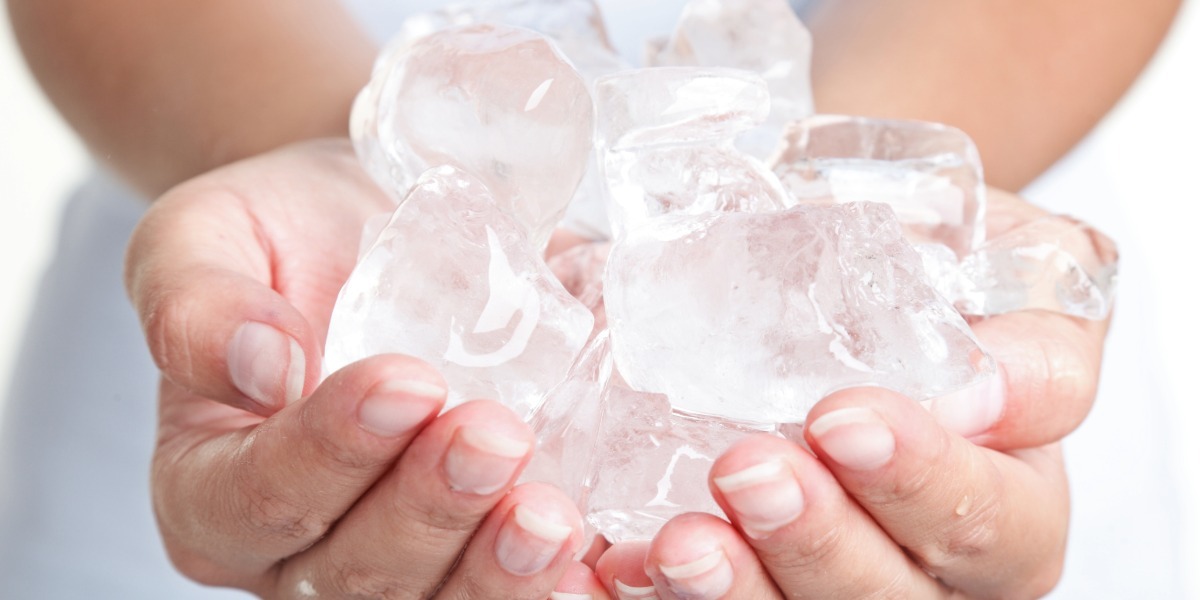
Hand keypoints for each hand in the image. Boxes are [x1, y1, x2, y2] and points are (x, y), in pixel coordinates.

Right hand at [125, 139, 603, 597]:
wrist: (378, 229)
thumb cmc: (285, 235)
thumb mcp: (206, 236)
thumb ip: (197, 304)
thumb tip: (258, 370)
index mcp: (212, 488)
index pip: (258, 497)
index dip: (329, 453)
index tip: (406, 379)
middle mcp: (301, 549)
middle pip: (355, 573)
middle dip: (430, 511)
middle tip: (494, 436)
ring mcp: (399, 561)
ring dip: (498, 570)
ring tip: (552, 511)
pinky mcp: (482, 549)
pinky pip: (514, 588)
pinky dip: (558, 581)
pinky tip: (598, 550)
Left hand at [593, 189, 1109, 598]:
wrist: (852, 268)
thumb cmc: (947, 277)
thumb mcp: (1024, 274)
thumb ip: (1036, 335)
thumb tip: (986, 390)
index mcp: (1009, 503)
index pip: (992, 522)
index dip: (923, 482)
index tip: (843, 419)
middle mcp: (925, 566)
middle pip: (887, 595)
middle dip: (815, 540)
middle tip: (748, 471)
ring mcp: (830, 575)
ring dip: (736, 588)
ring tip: (680, 542)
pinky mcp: (756, 572)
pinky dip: (654, 591)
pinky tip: (615, 562)